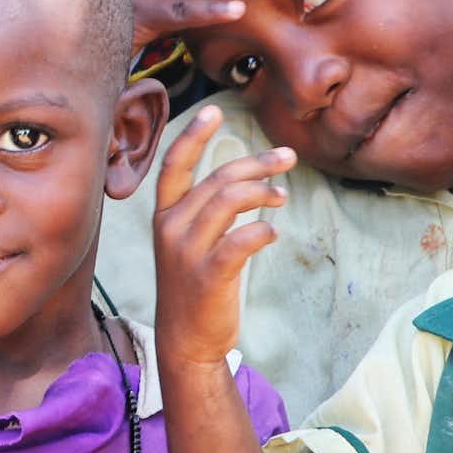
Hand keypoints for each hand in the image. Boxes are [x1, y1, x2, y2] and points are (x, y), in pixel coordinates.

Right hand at [151, 105, 291, 369]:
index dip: (194, 136)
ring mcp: (187, 252)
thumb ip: (207, 213)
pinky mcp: (208, 275)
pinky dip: (261, 231)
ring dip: (262, 191)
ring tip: (283, 195)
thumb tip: (250, 182)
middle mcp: (171, 228)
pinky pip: (239, 240)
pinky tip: (273, 233)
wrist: (186, 341)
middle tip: (287, 157)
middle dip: (255, 162)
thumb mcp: (189, 244)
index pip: (175, 166)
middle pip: (215, 179)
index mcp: (165, 217)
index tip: (215, 111)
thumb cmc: (194, 288)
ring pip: (226, 202)